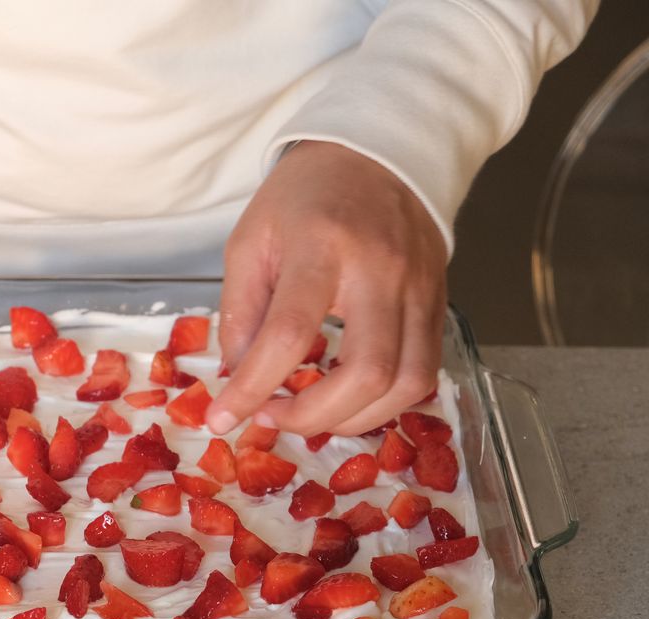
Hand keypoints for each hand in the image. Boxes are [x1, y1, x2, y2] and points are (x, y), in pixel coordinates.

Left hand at [207, 141, 447, 436]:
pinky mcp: (439, 303)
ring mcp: (420, 288)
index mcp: (322, 246)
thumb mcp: (250, 241)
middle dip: (312, 416)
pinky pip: (425, 372)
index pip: (290, 334)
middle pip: (366, 372)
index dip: (254, 387)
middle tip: (272, 418)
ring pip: (406, 383)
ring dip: (353, 419)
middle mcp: (381, 270)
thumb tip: (238, 376)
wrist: (375, 154)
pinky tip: (347, 402)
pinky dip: (384, 403)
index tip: (223, 418)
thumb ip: (241, 311)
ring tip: (309, 416)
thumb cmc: (303, 198)